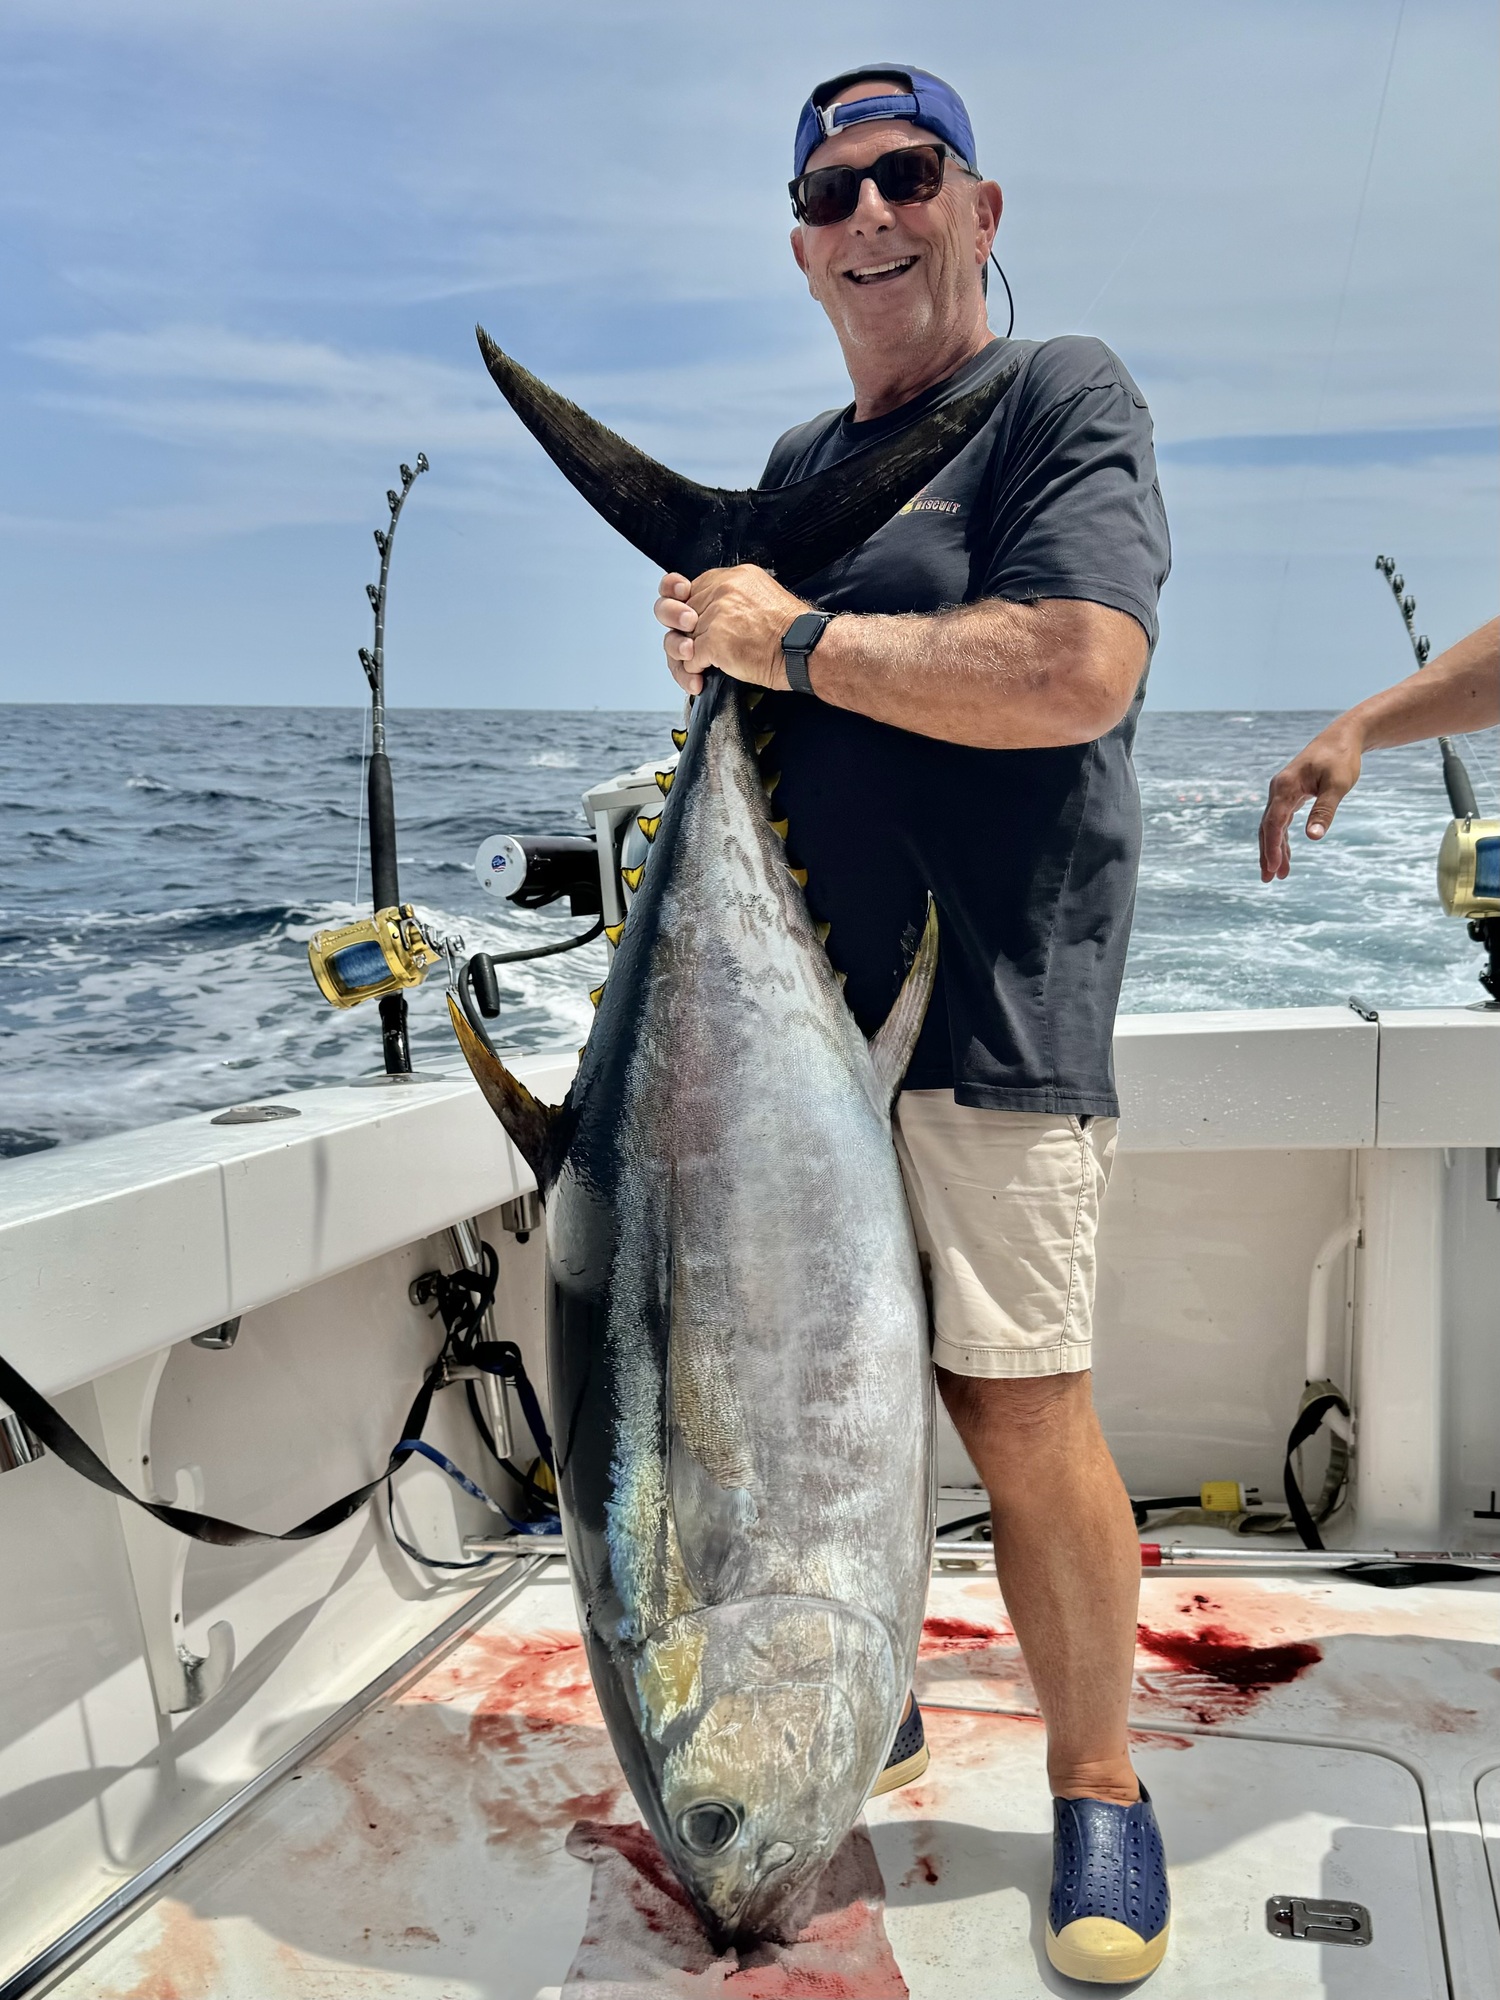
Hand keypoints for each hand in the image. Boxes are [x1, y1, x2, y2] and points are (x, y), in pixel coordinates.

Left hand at [653, 565, 809, 697]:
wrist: (804, 648)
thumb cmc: (790, 632)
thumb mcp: (760, 597)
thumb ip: (731, 600)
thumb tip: (704, 617)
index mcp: (732, 577)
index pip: (689, 588)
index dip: (680, 607)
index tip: (685, 623)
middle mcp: (721, 590)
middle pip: (676, 611)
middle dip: (677, 633)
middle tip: (685, 647)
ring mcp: (716, 614)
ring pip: (679, 637)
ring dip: (682, 657)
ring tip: (695, 666)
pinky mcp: (715, 640)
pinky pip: (689, 658)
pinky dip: (693, 671)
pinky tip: (704, 676)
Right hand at [1258, 724, 1362, 881]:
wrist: (1342, 738)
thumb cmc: (1341, 759)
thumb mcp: (1337, 786)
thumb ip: (1324, 811)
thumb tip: (1313, 837)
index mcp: (1285, 787)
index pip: (1273, 822)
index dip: (1272, 846)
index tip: (1274, 868)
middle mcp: (1278, 790)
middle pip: (1267, 827)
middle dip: (1267, 853)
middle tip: (1268, 879)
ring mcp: (1282, 793)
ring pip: (1272, 826)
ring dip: (1274, 849)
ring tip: (1278, 875)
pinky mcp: (1290, 795)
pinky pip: (1281, 821)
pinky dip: (1282, 839)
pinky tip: (1286, 855)